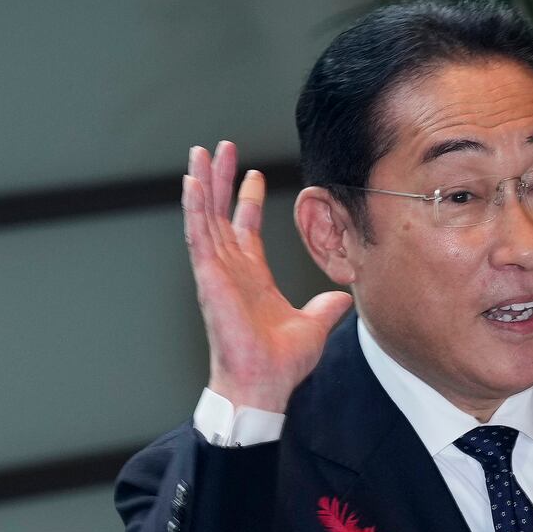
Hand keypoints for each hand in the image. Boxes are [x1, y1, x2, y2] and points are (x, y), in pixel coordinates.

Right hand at [182, 141, 352, 411]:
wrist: (263, 384)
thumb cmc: (281, 363)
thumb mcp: (313, 326)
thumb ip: (325, 308)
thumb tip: (341, 298)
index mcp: (252, 277)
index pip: (246, 228)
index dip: (248, 199)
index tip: (253, 173)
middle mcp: (231, 269)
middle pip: (221, 213)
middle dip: (220, 179)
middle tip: (220, 147)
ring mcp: (217, 271)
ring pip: (205, 216)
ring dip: (202, 183)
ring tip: (200, 151)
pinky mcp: (209, 277)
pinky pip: (198, 235)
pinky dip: (193, 208)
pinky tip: (191, 181)